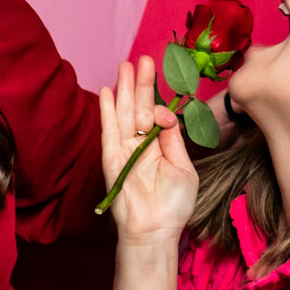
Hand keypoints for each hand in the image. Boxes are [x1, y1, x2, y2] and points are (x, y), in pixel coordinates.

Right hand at [101, 57, 198, 244]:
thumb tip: (167, 115)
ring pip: (123, 113)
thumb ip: (174, 140)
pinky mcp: (111, 157)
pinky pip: (108, 130)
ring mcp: (124, 149)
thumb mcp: (183, 167)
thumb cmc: (173, 206)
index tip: (168, 110)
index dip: (161, 105)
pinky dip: (106, 111)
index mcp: (158, 146)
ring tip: (125, 65)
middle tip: (143, 59)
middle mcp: (139, 145)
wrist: (155, 230)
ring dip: (123, 89)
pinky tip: (106, 91)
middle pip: (138, 107)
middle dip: (141, 83)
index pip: (156, 116)